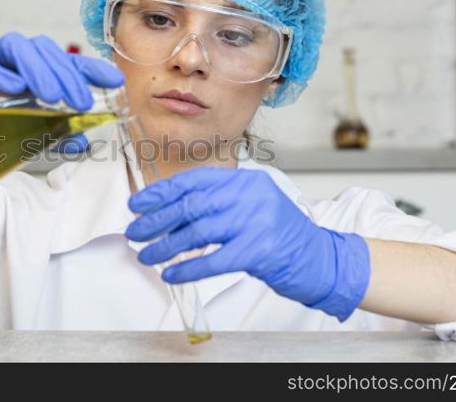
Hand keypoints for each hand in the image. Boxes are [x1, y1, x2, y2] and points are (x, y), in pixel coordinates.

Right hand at [0, 32, 124, 181]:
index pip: (67, 62)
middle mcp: (14, 63)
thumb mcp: (36, 141)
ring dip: (38, 68)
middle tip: (81, 101)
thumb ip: (59, 138)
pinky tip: (15, 88)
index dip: (91, 69)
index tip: (115, 81)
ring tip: (53, 97)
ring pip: (14, 45)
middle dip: (66, 73)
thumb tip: (84, 142)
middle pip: (43, 48)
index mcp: (36, 74)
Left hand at [125, 167, 370, 320]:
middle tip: (135, 232)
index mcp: (246, 181)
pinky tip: (172, 274)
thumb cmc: (278, 236)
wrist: (320, 258)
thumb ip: (217, 205)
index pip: (195, 180)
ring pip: (199, 231)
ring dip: (166, 246)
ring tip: (147, 256)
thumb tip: (167, 213)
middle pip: (192, 204)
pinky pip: (215, 260)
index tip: (138, 204)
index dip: (162, 192)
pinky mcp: (261, 250)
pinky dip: (188, 268)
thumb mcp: (250, 208)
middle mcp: (251, 196)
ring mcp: (257, 221)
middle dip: (158, 219)